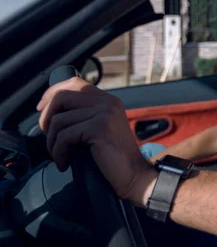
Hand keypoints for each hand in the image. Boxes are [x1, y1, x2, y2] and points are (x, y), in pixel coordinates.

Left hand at [38, 77, 156, 203]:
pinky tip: (64, 163)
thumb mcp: (101, 128)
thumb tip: (52, 111)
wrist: (133, 174)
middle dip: (46, 118)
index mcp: (108, 100)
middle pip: (62, 97)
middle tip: (48, 137)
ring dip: (52, 142)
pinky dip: (59, 153)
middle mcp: (107, 102)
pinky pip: (64, 137)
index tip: (41, 108)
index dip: (52, 92)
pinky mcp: (99, 127)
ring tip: (59, 155)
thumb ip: (85, 115)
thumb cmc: (113, 157)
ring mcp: (104, 113)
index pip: (75, 82)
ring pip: (59, 120)